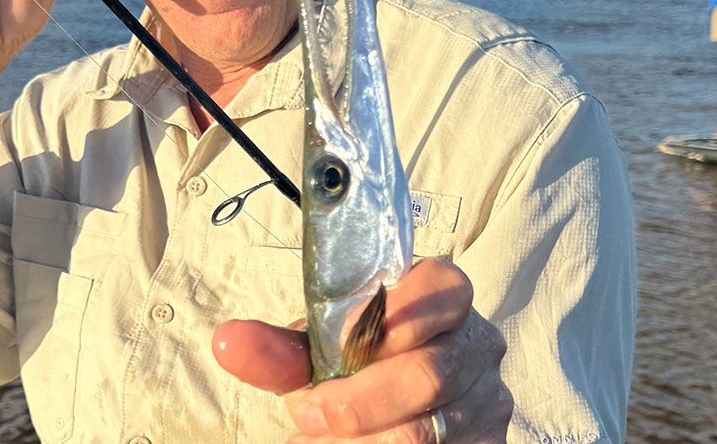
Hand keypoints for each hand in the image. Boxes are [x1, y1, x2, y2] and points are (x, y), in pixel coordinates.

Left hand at [213, 259, 512, 442]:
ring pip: (429, 432)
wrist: (383, 414)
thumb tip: (228, 340)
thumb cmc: (355, 367)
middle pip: (432, 372)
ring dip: (365, 443)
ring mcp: (488, 400)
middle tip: (313, 415)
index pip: (441, 287)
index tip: (342, 347)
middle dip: (364, 400)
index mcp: (444, 296)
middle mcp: (477, 344)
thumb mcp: (318, 352)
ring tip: (318, 443)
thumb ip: (279, 349)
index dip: (396, 316)